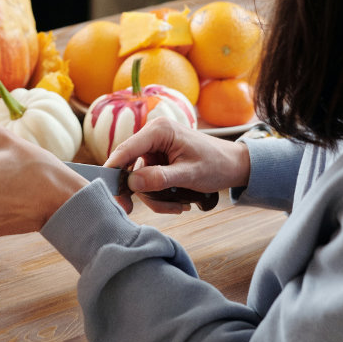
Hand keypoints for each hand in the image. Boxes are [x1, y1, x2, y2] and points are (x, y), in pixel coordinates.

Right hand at [104, 118, 250, 213]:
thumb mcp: (190, 174)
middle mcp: (153, 135)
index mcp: (159, 131)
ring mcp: (154, 148)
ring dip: (153, 197)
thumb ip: (160, 178)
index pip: (126, 150)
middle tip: (130, 210)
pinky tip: (176, 202)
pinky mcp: (158, 159)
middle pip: (128, 166)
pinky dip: (158, 194)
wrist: (236, 165)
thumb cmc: (218, 164)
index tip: (106, 189)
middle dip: (136, 190)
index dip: (113, 170)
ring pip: (138, 178)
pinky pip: (148, 180)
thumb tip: (132, 183)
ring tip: (176, 207)